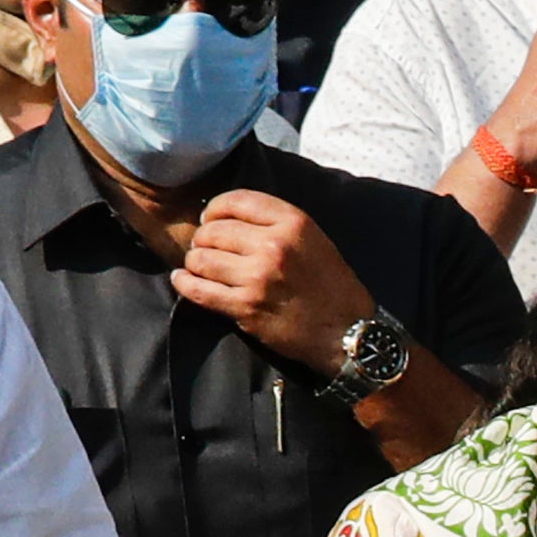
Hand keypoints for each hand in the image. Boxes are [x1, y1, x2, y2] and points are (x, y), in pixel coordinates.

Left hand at [167, 193, 372, 372]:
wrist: (351, 334)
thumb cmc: (333, 287)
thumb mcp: (316, 241)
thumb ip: (277, 224)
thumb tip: (229, 218)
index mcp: (294, 224)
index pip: (236, 201)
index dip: (214, 209)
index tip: (211, 219)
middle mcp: (274, 247)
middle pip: (212, 231)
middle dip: (204, 240)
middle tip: (209, 250)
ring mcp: (258, 278)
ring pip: (200, 258)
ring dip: (195, 263)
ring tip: (202, 268)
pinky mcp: (246, 307)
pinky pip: (198, 289)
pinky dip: (185, 283)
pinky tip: (185, 281)